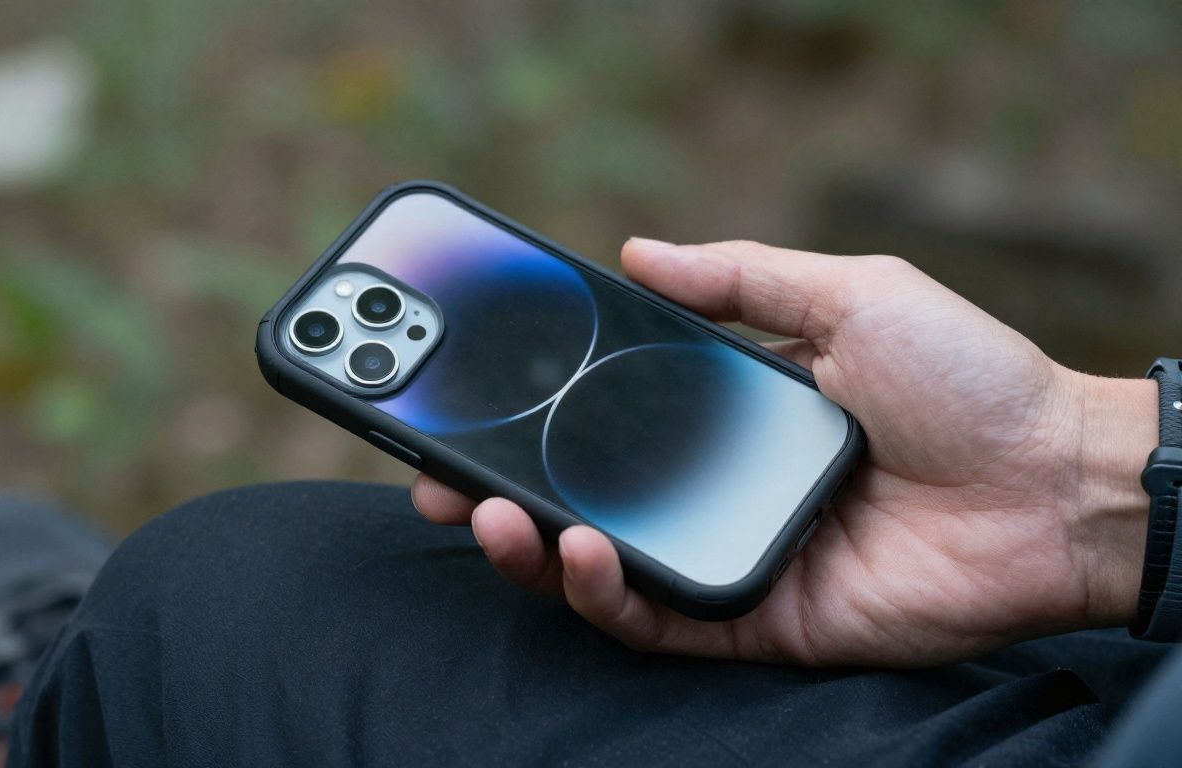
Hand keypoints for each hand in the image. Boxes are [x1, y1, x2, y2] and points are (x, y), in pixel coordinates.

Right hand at [412, 239, 1155, 666]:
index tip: (468, 397)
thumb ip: (740, 276)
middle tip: (435, 473)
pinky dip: (606, 591)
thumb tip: (639, 250)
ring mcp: (734, 557)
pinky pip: (660, 618)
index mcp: (732, 416)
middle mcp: (720, 489)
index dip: (534, 414)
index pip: (607, 419)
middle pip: (585, 499)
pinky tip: (577, 546)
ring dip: (532, 545)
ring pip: (604, 568)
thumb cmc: (966, 378)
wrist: (1056, 481)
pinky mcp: (758, 620)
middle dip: (499, 492)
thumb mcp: (847, 293)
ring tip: (486, 509)